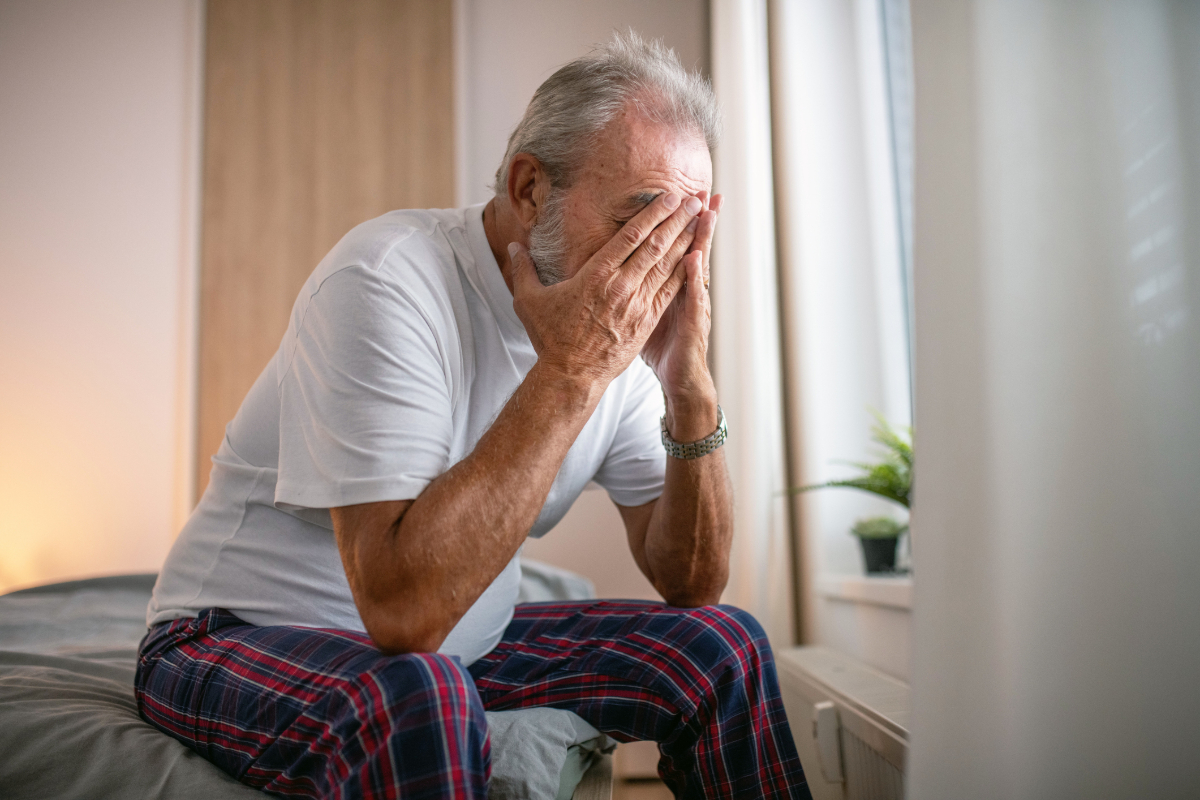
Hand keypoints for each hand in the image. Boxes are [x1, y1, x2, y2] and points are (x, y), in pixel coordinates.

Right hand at [508, 192, 702, 387]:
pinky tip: (695, 258)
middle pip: (655, 245)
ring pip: (667, 266)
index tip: (667, 198)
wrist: (571, 375)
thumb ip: (524, 269)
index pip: (630, 236)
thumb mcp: (529, 301)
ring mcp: (637, 305)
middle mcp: (621, 286)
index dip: (652, 214)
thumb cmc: (550, 338)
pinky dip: (684, 272)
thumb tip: (513, 246)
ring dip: (685, 240)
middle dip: (676, 220)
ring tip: (701, 220)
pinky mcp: (647, 322)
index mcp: (595, 275)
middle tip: (693, 199)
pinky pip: (670, 292)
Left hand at [641, 192, 722, 437]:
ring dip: (703, 239)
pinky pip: (695, 299)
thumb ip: (636, 291)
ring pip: (698, 266)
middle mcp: (686, 290)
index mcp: (670, 285)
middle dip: (696, 219)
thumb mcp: (646, 314)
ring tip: (707, 211)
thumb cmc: (661, 348)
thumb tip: (613, 274)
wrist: (679, 381)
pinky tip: (693, 260)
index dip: (677, 223)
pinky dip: (694, 280)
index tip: (678, 196)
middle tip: (704, 190)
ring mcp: (692, 306)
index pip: (675, 247)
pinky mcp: (693, 324)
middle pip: (691, 247)